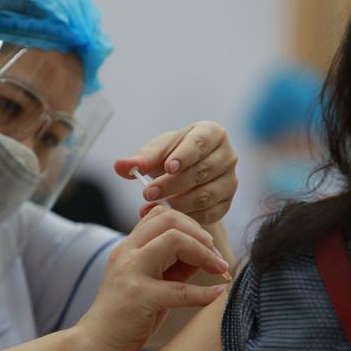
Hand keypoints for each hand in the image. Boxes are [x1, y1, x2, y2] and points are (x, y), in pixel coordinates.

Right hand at [76, 206, 228, 350]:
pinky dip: (205, 292)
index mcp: (129, 246)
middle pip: (169, 220)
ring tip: (219, 269)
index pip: (161, 214)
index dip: (189, 224)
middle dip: (200, 234)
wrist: (96, 340)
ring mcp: (132, 271)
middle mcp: (128, 252)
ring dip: (204, 253)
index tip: (206, 245)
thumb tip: (206, 254)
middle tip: (216, 256)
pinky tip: (219, 294)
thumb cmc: (125, 313)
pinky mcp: (140, 296)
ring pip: (174, 240)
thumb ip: (171, 264)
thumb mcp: (146, 280)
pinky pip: (180, 289)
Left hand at [114, 121, 237, 223]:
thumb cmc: (171, 157)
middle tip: (148, 193)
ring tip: (154, 206)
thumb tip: (119, 166)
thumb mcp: (156, 153)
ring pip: (206, 195)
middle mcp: (227, 156)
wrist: (187, 176)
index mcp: (211, 133)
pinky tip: (169, 217)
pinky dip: (188, 216)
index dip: (185, 155)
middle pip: (202, 171)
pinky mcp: (227, 202)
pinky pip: (209, 213)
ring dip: (178, 203)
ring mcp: (230, 180)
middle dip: (173, 184)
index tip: (167, 168)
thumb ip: (140, 159)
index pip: (200, 143)